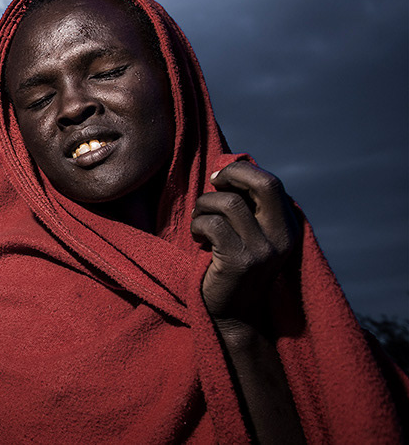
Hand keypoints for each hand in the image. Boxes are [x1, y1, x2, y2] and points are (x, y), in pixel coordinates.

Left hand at [191, 161, 300, 329]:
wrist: (233, 315)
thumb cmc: (233, 268)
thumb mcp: (250, 236)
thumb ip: (249, 208)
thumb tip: (230, 169)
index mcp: (288, 227)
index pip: (271, 183)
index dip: (243, 172)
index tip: (220, 179)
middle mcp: (282, 237)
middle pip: (265, 183)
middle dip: (233, 174)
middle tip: (212, 183)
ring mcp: (263, 251)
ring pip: (229, 203)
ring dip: (204, 205)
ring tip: (199, 219)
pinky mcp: (240, 262)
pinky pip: (213, 225)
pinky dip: (198, 224)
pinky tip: (197, 236)